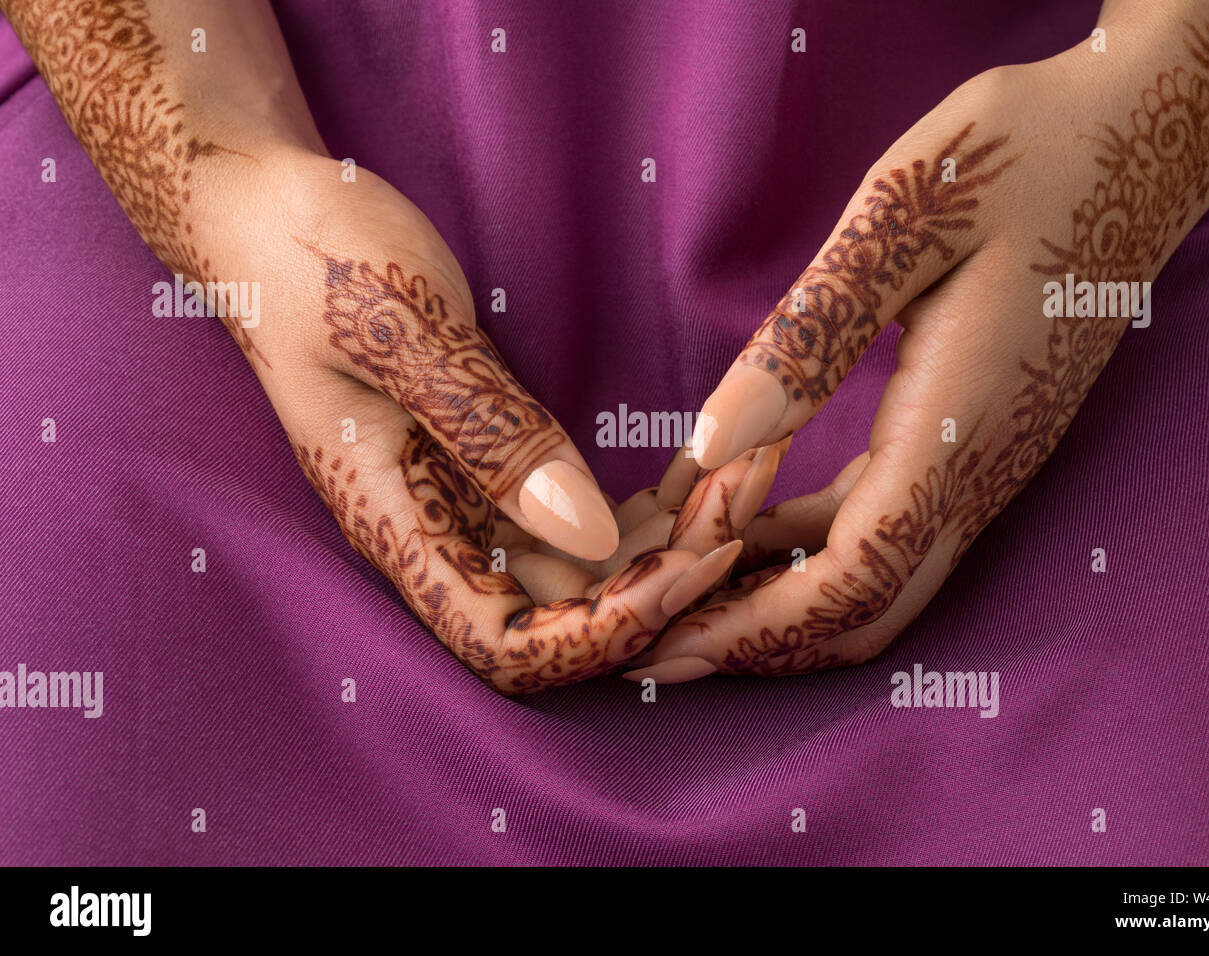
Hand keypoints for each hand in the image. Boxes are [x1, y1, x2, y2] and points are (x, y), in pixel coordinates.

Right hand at [245, 155, 780, 692]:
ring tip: (743, 480)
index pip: (506, 645)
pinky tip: (703, 469)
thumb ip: (488, 432)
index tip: (688, 568)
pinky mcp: (491, 462)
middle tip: (743, 511)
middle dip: (663, 583)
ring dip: (668, 543)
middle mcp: (434, 531)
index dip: (601, 633)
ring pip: (584, 569)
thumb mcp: (400, 327)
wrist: (266, 210)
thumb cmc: (313, 255)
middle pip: (562, 616)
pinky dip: (650, 504)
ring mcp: (465, 500)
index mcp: (394, 521)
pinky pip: (582, 515)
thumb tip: (587, 534)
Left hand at [639, 3, 1208, 680]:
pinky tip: (749, 524)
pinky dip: (813, 547)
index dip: (753, 624)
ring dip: (782, 600)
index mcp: (957, 425)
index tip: (661, 640)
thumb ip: (810, 340)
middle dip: (760, 642)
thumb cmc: (1021, 155)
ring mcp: (988, 465)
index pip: (853, 574)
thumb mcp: (903, 220)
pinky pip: (892, 528)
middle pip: (867, 609)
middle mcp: (982, 470)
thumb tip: (714, 448)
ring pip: (881, 579)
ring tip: (684, 585)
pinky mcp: (980, 445)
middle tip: (656, 644)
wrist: (1135, 139)